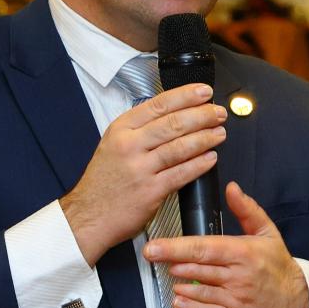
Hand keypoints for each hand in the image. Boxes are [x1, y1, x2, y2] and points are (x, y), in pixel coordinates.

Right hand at [61, 84, 226, 265]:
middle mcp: (130, 145)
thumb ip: (140, 129)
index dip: (186, 96)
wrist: (88, 215)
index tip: (204, 92)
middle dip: (202, 115)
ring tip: (220, 133)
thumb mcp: (113, 144)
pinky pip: (182, 173)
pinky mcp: (151, 191)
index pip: (159, 104)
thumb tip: (175, 114)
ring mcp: (140, 168)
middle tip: (218, 113)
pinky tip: (211, 158)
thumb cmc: (104, 181)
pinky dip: (200, 164)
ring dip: (205, 138)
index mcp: (121, 129)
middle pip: (173, 123)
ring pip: (180, 147)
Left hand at [143, 181, 308, 307]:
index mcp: (243, 252)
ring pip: (199, 291)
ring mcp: (236, 300)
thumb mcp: (267, 233)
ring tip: (172, 277)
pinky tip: (178, 302)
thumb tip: (232, 188)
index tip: (154, 246)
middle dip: (173, 262)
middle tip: (155, 257)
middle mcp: (238, 276)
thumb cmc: (278, 266)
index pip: (203, 248)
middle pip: (197, 268)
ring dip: (180, 284)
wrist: (299, 304)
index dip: (175, 247)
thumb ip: (247, 210)